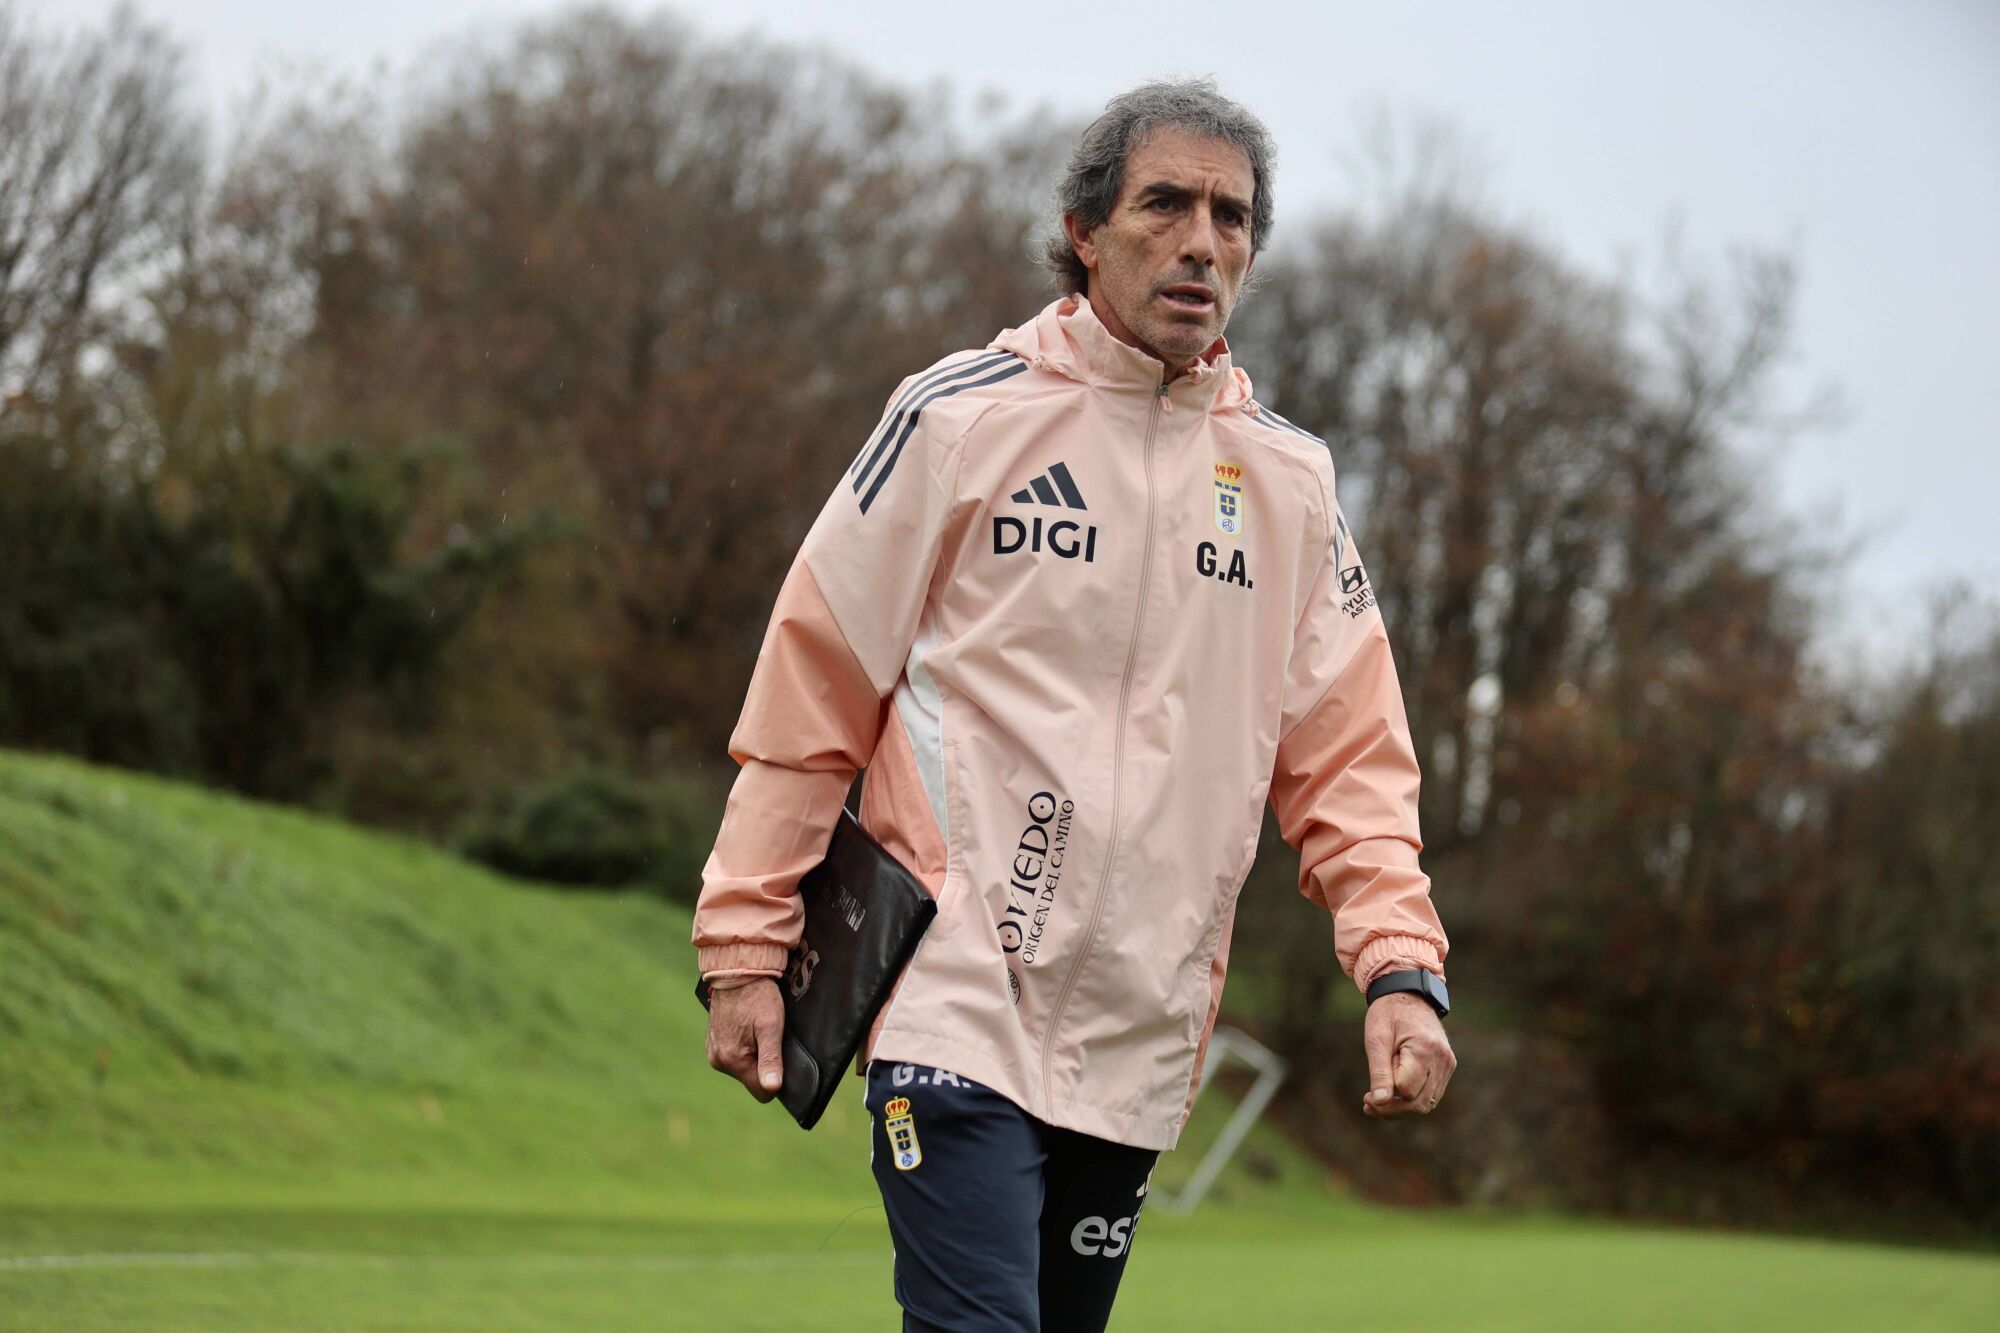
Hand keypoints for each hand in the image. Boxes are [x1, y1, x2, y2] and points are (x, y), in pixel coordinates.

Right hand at [705, 979, 785, 1101]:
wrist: (736, 972)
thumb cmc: (758, 997)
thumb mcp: (771, 1026)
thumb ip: (771, 1059)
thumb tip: (772, 1089)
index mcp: (733, 1060)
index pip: (762, 1092)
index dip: (775, 1079)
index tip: (779, 1056)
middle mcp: (719, 1061)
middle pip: (752, 1080)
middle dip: (764, 1064)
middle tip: (768, 1037)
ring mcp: (714, 1053)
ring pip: (743, 1069)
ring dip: (754, 1055)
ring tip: (756, 1029)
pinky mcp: (712, 1044)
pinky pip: (734, 1057)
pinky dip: (744, 1047)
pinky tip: (747, 1028)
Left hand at [1361, 991, 1454, 1117]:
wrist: (1408, 994)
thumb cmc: (1388, 1014)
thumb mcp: (1376, 1039)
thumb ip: (1379, 1072)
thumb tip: (1379, 1102)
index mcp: (1424, 1049)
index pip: (1406, 1091)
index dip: (1385, 1098)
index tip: (1366, 1096)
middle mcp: (1442, 1059)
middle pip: (1419, 1103)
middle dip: (1393, 1111)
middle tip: (1368, 1105)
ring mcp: (1448, 1063)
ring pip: (1427, 1102)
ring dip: (1402, 1108)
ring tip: (1377, 1102)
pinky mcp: (1447, 1066)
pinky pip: (1431, 1093)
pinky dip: (1413, 1099)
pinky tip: (1393, 1094)